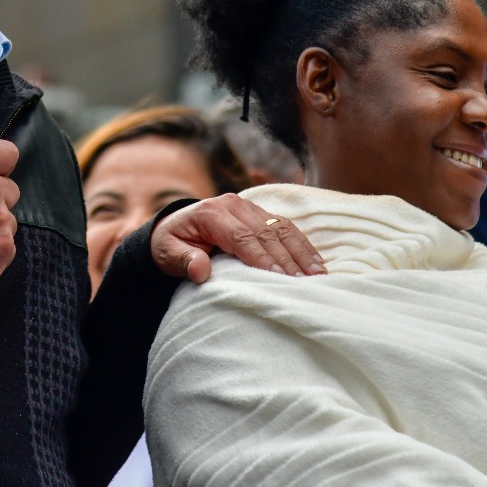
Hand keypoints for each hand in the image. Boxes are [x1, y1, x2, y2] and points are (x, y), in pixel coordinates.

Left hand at [151, 195, 326, 283]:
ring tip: (319, 274)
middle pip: (266, 232)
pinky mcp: (260, 213)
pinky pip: (285, 227)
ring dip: (301, 251)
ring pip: (281, 227)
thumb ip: (184, 260)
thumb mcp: (168, 253)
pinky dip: (302, 244)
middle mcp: (234, 205)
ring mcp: (249, 207)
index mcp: (212, 212)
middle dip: (287, 258)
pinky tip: (316, 262)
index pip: (242, 236)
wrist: (174, 227)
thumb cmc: (171, 243)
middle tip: (306, 282)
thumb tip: (200, 269)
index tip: (278, 277)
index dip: (261, 257)